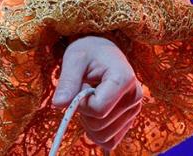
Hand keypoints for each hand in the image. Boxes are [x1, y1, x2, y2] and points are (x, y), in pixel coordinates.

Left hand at [51, 35, 142, 152]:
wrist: (103, 52)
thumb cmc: (89, 51)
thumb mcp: (75, 58)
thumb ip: (67, 81)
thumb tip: (57, 105)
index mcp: (124, 79)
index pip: (98, 109)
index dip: (80, 102)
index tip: (79, 86)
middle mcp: (135, 97)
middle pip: (100, 125)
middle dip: (83, 112)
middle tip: (83, 91)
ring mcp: (134, 111)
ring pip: (104, 137)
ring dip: (89, 123)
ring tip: (90, 99)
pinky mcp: (130, 121)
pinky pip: (111, 141)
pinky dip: (97, 132)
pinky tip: (94, 113)